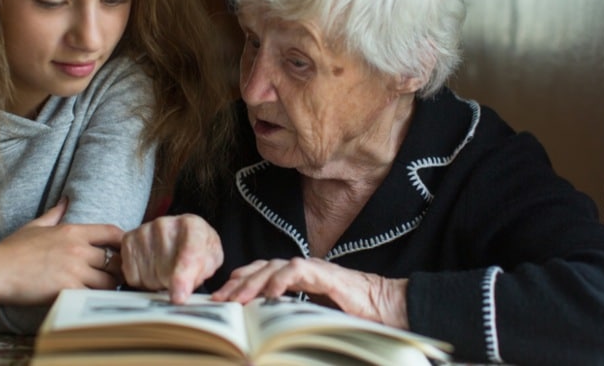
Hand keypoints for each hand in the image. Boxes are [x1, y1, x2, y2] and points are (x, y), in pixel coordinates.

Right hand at [0, 198, 124, 304]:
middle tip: (115, 277)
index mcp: (73, 231)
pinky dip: (95, 299)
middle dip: (118, 270)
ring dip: (108, 287)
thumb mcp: (34, 226)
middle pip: (116, 260)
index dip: (124, 242)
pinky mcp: (67, 290)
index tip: (124, 251)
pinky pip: (92, 296)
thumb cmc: (11, 249)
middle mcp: (78, 249)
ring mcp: (74, 270)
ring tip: (103, 291)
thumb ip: (54, 214)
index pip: (112, 232)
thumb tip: (65, 200)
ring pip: (108, 281)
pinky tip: (91, 300)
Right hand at [118, 214, 222, 303]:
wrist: (181, 235)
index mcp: (193, 226)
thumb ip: (201, 275)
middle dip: (173, 283)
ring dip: (158, 282)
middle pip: (165, 272)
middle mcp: (165, 224)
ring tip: (166, 268)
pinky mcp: (129, 240)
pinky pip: (133, 276)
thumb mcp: (211, 261)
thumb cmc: (198, 249)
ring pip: (148, 277)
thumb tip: (180, 294)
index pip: (187, 255)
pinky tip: (152, 267)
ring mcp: (144, 231)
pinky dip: (142, 279)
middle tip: (179, 274)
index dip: (182, 279)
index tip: (178, 297)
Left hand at [211, 258, 409, 328]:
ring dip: (253, 282)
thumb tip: (267, 336)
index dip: (241, 282)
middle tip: (218, 299)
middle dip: (238, 283)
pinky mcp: (326, 274)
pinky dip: (281, 279)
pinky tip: (268, 293)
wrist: (386, 306)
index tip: (221, 296)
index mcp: (298, 279)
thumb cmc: (354, 315)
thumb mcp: (313, 318)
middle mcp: (302, 270)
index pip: (262, 274)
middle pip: (262, 269)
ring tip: (237, 298)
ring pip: (275, 267)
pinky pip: (298, 271)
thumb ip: (292, 317)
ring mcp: (314, 269)